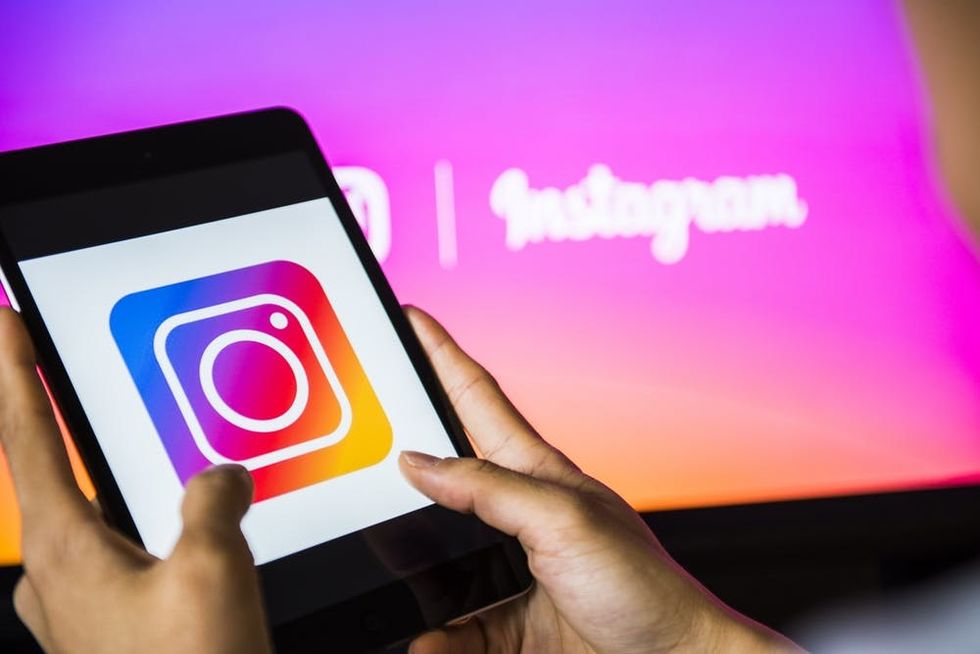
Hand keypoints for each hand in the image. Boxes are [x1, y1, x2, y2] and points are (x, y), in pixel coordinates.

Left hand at [0, 308, 270, 653]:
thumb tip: (218, 477)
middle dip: (61, 420)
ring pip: (93, 517)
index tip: (2, 319)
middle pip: (53, 473)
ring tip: (152, 460)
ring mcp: (76, 608)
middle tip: (70, 375)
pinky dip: (141, 526)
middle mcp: (55, 578)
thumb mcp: (215, 568)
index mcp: (67, 550)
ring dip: (114, 482)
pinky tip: (179, 534)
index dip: (12, 369)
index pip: (26, 435)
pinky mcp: (106, 629)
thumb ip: (212, 500)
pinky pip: (118, 554)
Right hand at [401, 307, 801, 653]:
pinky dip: (436, 637)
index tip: (410, 320)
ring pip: (436, 565)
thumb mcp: (563, 522)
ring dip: (412, 581)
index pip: (475, 398)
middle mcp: (516, 515)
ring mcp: (509, 569)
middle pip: (442, 480)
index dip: (442, 354)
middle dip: (398, 470)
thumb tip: (419, 464)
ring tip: (391, 590)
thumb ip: (489, 490)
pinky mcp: (506, 620)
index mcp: (534, 472)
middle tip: (355, 458)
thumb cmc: (644, 588)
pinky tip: (428, 643)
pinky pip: (452, 626)